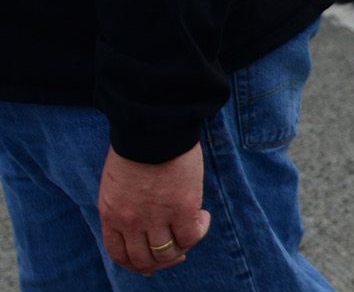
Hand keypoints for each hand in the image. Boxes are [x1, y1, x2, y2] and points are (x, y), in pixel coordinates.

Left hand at [98, 144, 210, 274]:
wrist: (152, 128)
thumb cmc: (136, 147)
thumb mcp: (117, 184)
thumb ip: (124, 205)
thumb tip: (139, 219)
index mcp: (111, 215)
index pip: (120, 255)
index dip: (137, 264)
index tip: (150, 261)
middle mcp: (131, 222)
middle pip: (144, 260)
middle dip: (161, 262)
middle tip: (176, 253)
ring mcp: (156, 217)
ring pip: (168, 253)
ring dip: (181, 249)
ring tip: (192, 232)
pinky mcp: (182, 207)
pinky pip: (191, 236)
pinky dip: (199, 231)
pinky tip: (203, 216)